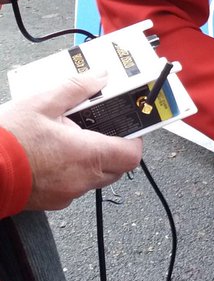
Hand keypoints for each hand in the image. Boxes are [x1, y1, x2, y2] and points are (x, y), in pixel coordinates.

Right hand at [0, 71, 142, 211]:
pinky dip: (73, 171)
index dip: (134, 138)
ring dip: (92, 159)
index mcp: (86, 154)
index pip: (131, 154)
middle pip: (117, 167)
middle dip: (113, 146)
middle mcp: (82, 179)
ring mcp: (67, 193)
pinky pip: (75, 186)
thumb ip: (77, 89)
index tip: (127, 124)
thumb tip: (100, 78)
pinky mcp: (53, 202)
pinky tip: (54, 155)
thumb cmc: (7, 139)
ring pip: (96, 178)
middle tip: (97, 127)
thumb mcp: (42, 102)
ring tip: (70, 138)